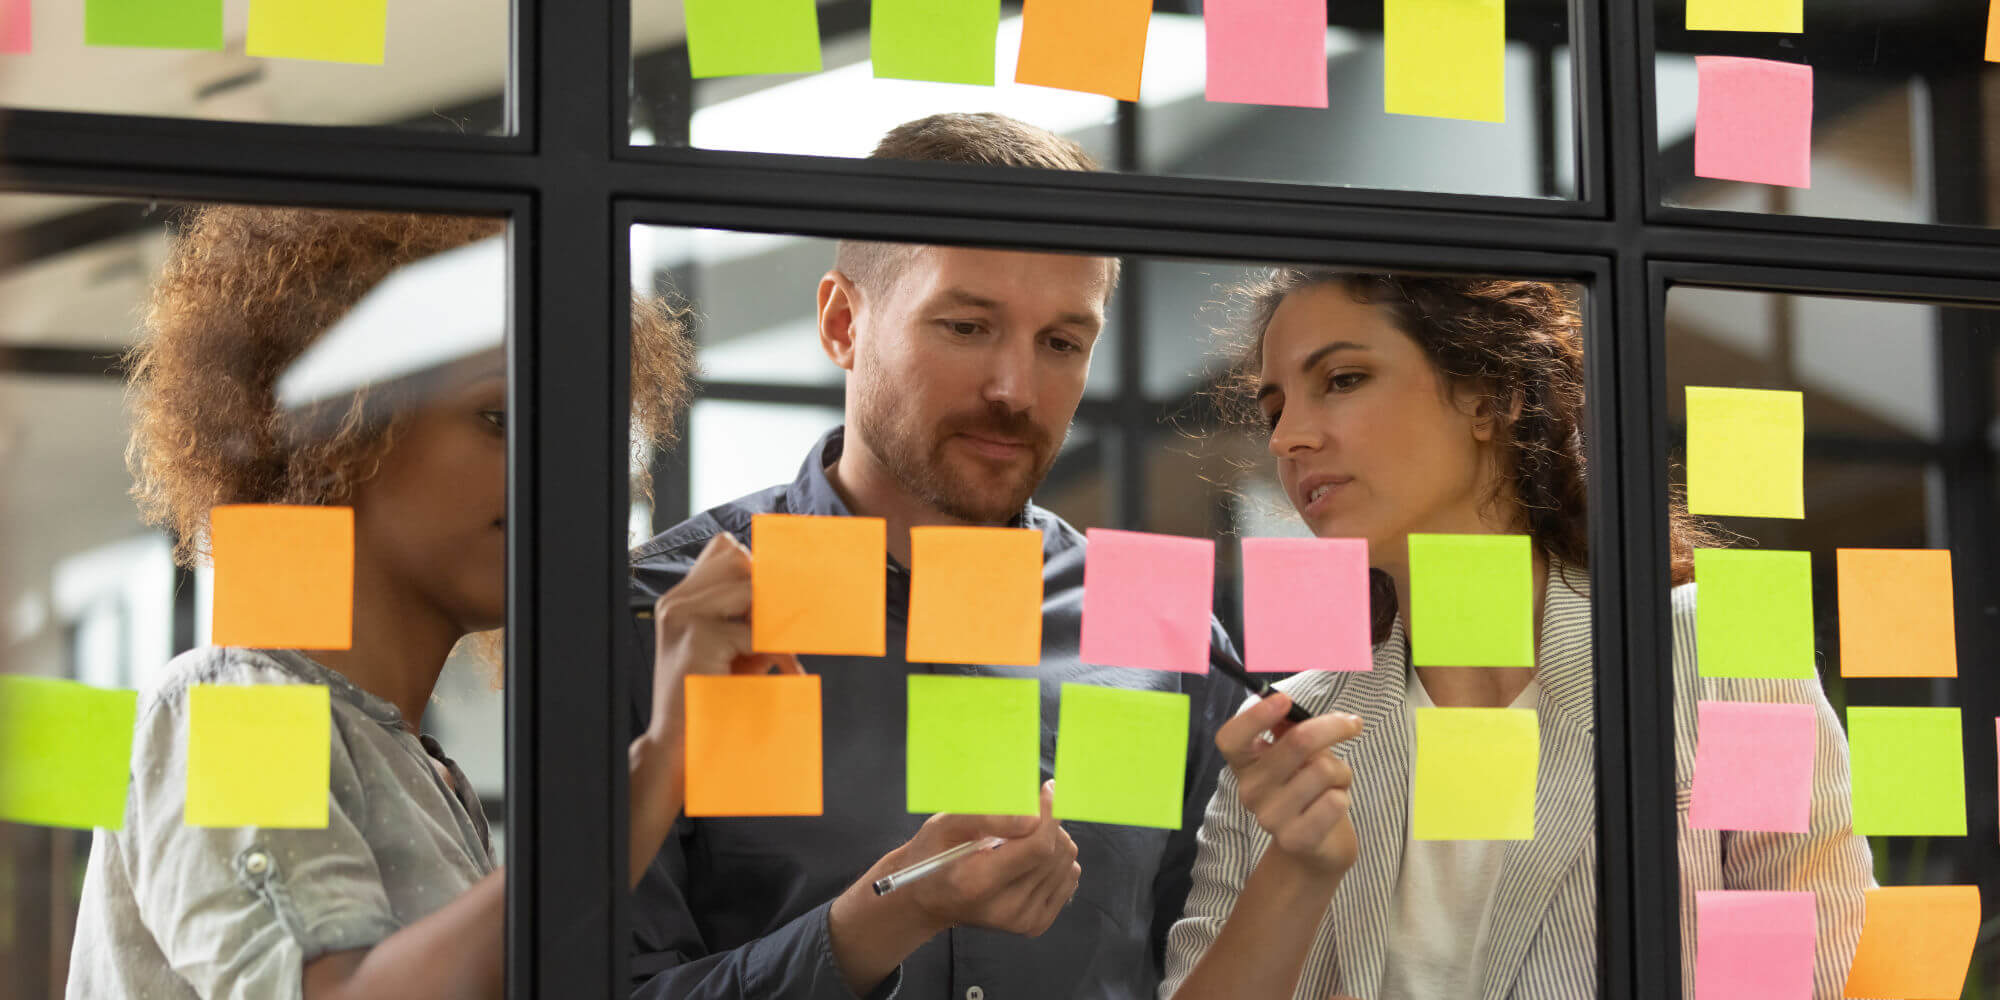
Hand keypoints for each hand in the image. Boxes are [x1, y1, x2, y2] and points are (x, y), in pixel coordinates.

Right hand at [645, 532, 804, 743]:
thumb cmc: (715, 696)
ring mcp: (683, 615)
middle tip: (786, 625)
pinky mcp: (698, 635)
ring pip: (752, 590)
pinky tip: (786, 672)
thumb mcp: (739, 647)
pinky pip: (758, 632)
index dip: (759, 567)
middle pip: (740, 559)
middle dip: (769, 589)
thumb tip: (797, 588)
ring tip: (786, 651)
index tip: (787, 593)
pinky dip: (780, 652)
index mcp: (681, 599)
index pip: (725, 549)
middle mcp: (676, 601)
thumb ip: (757, 616)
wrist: (681, 743)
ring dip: (776, 621)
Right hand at [893, 780, 1080, 937]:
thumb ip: (989, 818)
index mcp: (979, 882)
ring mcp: (1023, 921)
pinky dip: (1057, 862)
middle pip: (1055, 855)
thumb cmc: (932, 857)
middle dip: (1049, 825)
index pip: (1038, 847)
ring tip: (1024, 839)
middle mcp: (1005, 909)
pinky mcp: (1035, 924)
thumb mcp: (946, 825)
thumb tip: (1034, 817)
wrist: (928, 902)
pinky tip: (1032, 858)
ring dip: (1054, 842)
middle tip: (1028, 814)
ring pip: (1067, 866)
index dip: (1050, 815)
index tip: (1047, 790)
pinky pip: (1069, 881)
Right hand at [1215, 693, 1361, 881]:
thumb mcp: (1298, 754)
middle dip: (1334, 727)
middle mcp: (1250, 790)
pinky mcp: (1295, 839)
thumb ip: (1292, 730)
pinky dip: (1344, 797)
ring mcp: (1269, 818)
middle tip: (1352, 724)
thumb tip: (1292, 709)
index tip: (1283, 700)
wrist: (1317, 846)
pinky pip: (1334, 801)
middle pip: (1296, 742)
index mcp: (1245, 764)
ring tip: (1335, 783)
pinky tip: (1334, 806)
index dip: (1254, 716)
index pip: (1231, 737)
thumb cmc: (1308, 788)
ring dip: (1342, 772)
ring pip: (1324, 770)